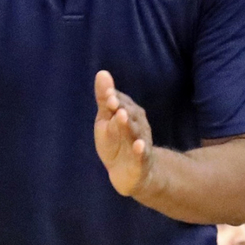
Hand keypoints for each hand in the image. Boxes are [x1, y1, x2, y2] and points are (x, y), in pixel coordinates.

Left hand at [94, 70, 153, 197]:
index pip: (121, 102)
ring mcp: (140, 142)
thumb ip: (104, 99)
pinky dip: (141, 150)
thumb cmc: (117, 141)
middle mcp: (137, 125)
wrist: (129, 172)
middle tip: (113, 102)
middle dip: (122, 108)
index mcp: (129, 113)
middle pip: (130, 115)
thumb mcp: (106, 119)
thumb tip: (102, 72)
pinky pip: (142, 155)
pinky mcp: (142, 161)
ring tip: (122, 116)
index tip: (107, 94)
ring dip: (129, 125)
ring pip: (136, 132)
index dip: (114, 98)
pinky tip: (138, 145)